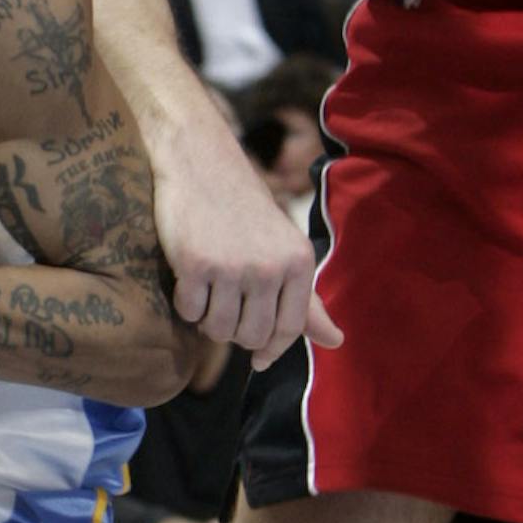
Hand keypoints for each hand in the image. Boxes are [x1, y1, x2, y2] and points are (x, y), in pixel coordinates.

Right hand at [155, 126, 341, 368]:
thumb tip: (336, 341)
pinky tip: (189, 281)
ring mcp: (233, 266)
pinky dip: (186, 305)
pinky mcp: (196, 264)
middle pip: (252, 335)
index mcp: (299, 261)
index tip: (259, 358)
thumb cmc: (244, 210)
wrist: (202, 164)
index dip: (272, 349)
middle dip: (236, 333)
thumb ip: (307, 301)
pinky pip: (189, 312)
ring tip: (209, 294)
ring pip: (219, 329)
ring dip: (209, 322)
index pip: (290, 329)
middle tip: (226, 308)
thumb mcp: (285, 250)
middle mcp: (270, 266)